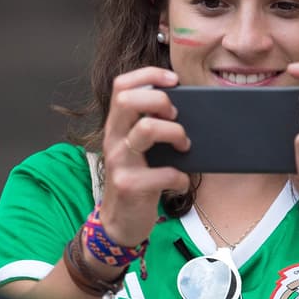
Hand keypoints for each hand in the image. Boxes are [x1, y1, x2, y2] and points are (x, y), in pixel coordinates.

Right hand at [99, 67, 191, 245]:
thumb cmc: (135, 181)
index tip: (173, 80)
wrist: (119, 223)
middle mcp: (113, 139)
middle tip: (176, 116)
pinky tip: (181, 183)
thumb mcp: (135, 150)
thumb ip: (147, 127)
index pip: (122, 85)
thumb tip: (182, 108)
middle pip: (130, 100)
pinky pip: (164, 173)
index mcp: (116, 126)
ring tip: (185, 146)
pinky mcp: (129, 185)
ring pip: (146, 129)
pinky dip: (180, 177)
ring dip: (175, 133)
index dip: (149, 75)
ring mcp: (119, 162)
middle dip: (161, 101)